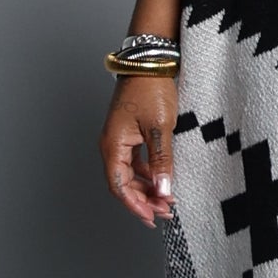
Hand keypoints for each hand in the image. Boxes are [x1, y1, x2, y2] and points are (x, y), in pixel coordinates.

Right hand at [100, 75, 177, 224]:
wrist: (150, 61)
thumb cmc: (151, 88)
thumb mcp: (160, 128)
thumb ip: (161, 161)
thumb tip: (163, 190)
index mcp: (113, 144)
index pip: (119, 185)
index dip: (135, 205)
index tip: (151, 217)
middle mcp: (112, 144)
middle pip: (123, 183)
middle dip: (143, 200)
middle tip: (164, 212)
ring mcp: (120, 139)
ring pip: (130, 174)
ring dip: (146, 188)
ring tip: (166, 200)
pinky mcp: (129, 133)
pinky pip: (135, 162)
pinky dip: (148, 174)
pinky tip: (162, 180)